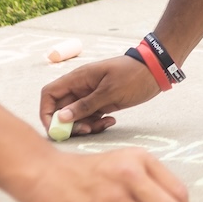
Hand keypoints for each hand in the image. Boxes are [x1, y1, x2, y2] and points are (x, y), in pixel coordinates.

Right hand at [41, 55, 161, 137]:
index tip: (55, 128)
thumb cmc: (133, 76)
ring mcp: (90, 96)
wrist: (156, 70)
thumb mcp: (109, 91)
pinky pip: (90, 118)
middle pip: (61, 109)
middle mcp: (80, 88)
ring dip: (85, 125)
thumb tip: (60, 118)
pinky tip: (111, 122)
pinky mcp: (101, 103)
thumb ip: (85, 106)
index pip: (50, 94)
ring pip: (76, 117)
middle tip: (86, 131)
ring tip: (104, 124)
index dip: (46, 112)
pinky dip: (97, 123)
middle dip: (69, 124)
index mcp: (78, 79)